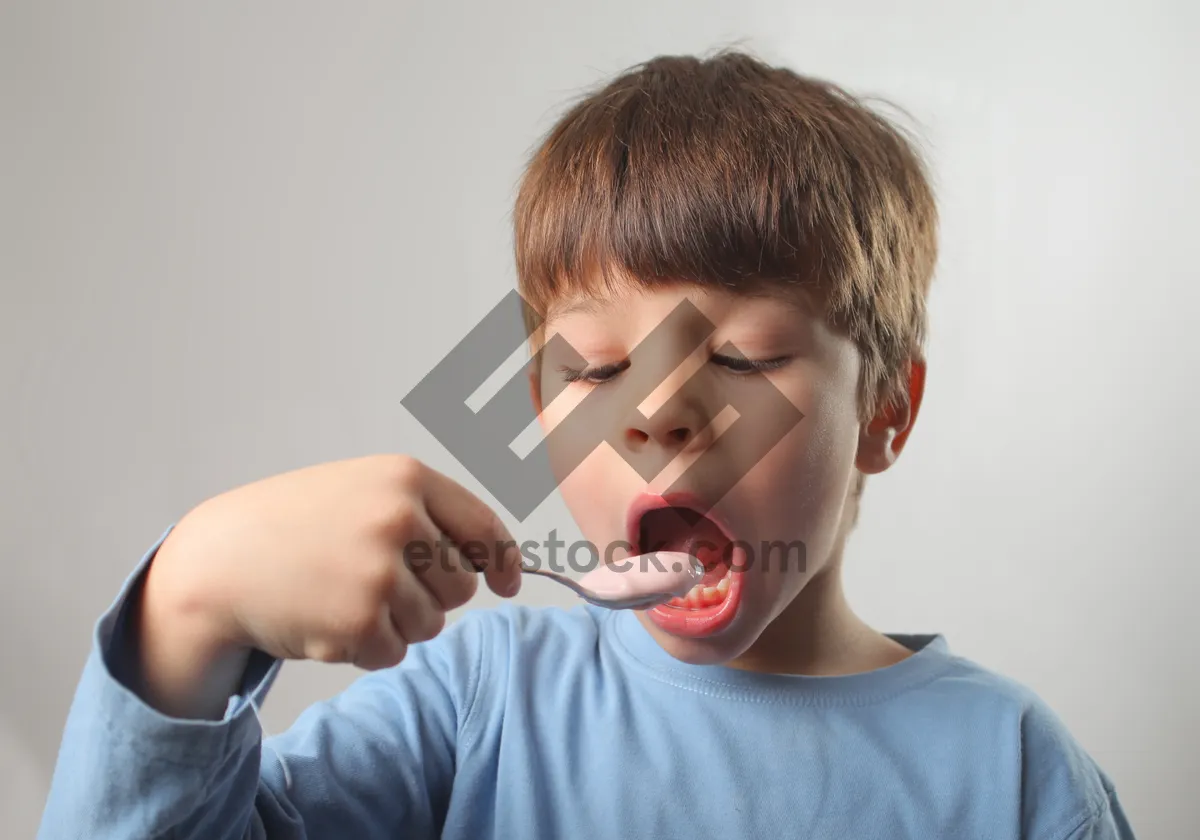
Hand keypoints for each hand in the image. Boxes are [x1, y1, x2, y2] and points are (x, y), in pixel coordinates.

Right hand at [141, 455, 520, 702]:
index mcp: (406, 478)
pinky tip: (326, 619)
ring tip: (341, 595)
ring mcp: (379, 570)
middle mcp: (399, 518)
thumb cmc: (296, 525)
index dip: (503, 561)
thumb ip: (426, 515)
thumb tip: (494, 566)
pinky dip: (366, 648)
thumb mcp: (363, 492)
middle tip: (372, 581)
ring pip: (430, 624)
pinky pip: (394, 653)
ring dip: (394, 623)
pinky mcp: (358, 621)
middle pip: (460, 586)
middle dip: (429, 595)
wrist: (219, 559)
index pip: (483, 527)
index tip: (508, 584)